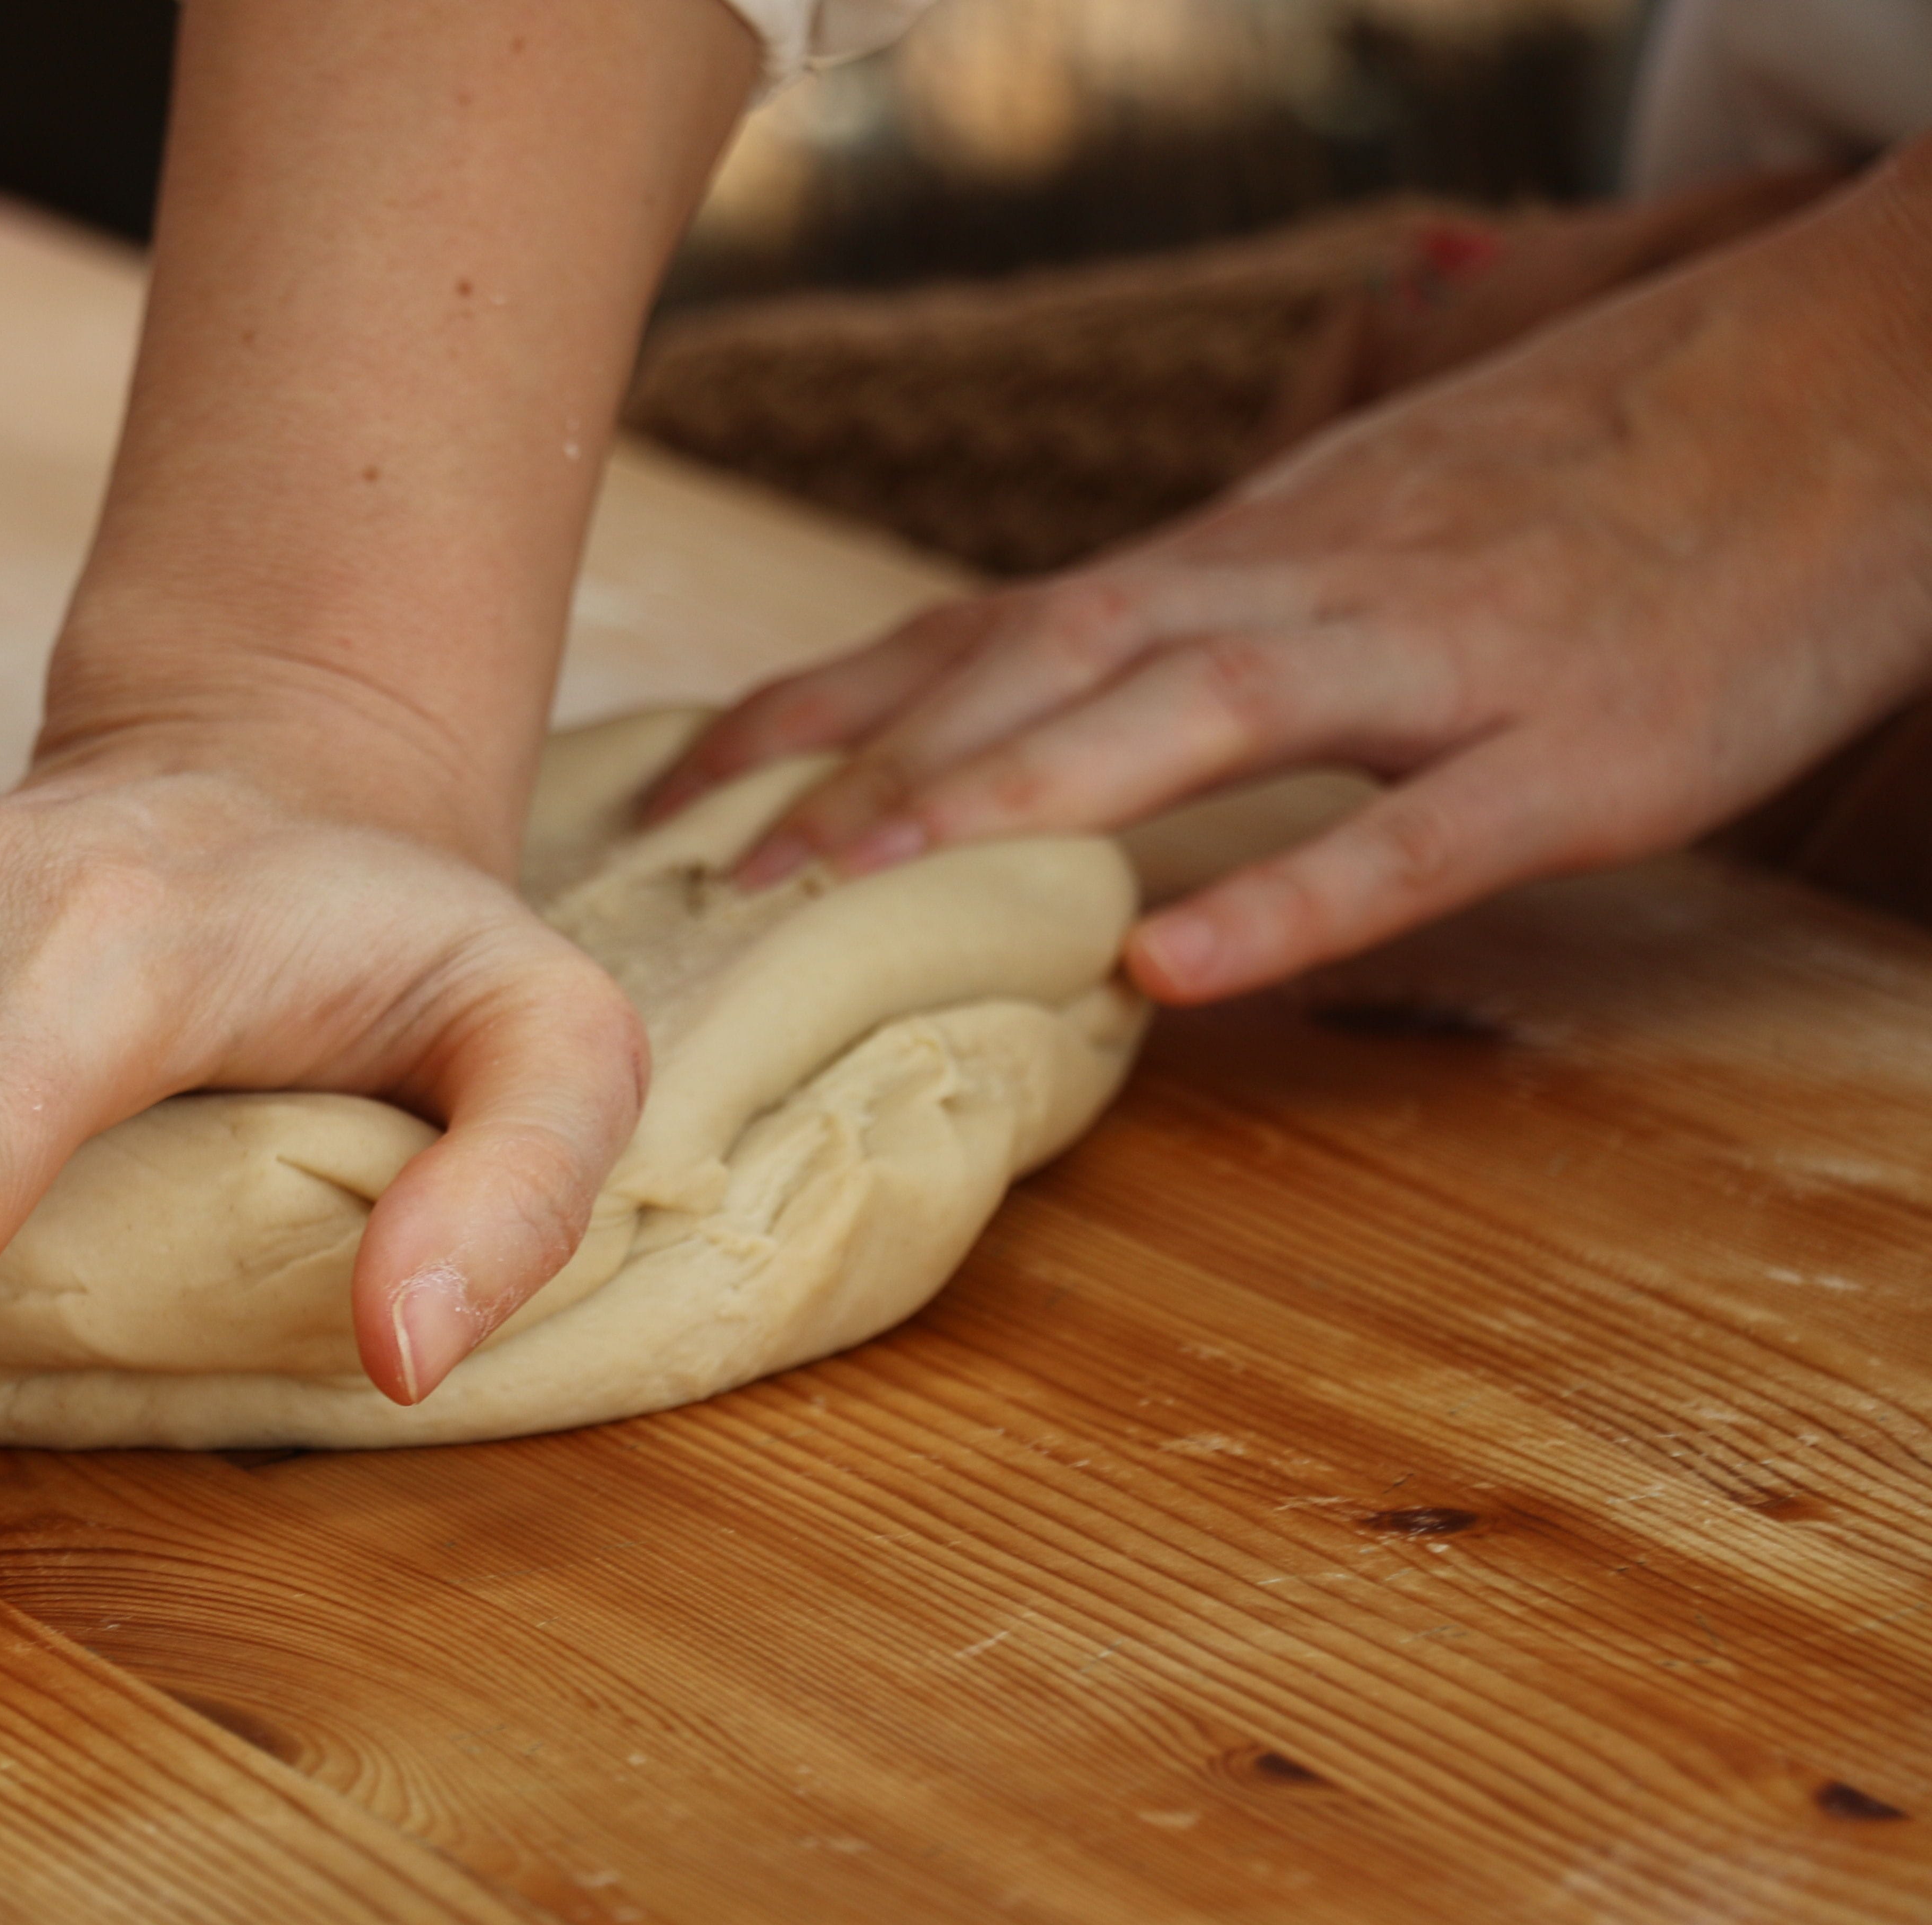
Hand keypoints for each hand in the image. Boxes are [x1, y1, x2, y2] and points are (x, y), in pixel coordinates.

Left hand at [649, 141, 1931, 1004]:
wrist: (1856, 391)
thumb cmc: (1586, 484)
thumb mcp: (1358, 534)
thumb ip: (1211, 620)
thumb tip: (1057, 702)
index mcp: (1247, 557)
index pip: (986, 621)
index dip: (822, 701)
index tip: (677, 785)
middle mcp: (1303, 587)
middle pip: (1041, 658)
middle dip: (861, 761)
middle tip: (700, 869)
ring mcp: (1440, 662)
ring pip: (1189, 718)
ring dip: (1006, 795)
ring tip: (847, 887)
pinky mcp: (1580, 750)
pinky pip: (1415, 829)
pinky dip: (1288, 895)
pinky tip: (1170, 967)